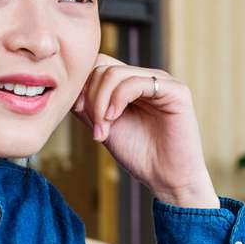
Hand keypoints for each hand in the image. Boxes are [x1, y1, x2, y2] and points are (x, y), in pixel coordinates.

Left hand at [70, 55, 217, 207]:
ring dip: (100, 104)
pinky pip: (136, 82)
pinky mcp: (176, 90)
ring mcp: (161, 81)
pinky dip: (118, 99)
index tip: (79, 111)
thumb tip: (68, 90)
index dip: (82, 86)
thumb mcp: (104, 126)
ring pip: (114, 74)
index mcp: (129, 84)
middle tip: (96, 129)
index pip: (97, 65)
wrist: (166, 178)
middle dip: (90, 98)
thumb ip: (88, 107)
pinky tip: (115, 118)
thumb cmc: (138, 155)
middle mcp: (145, 77)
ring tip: (104, 130)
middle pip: (102, 67)